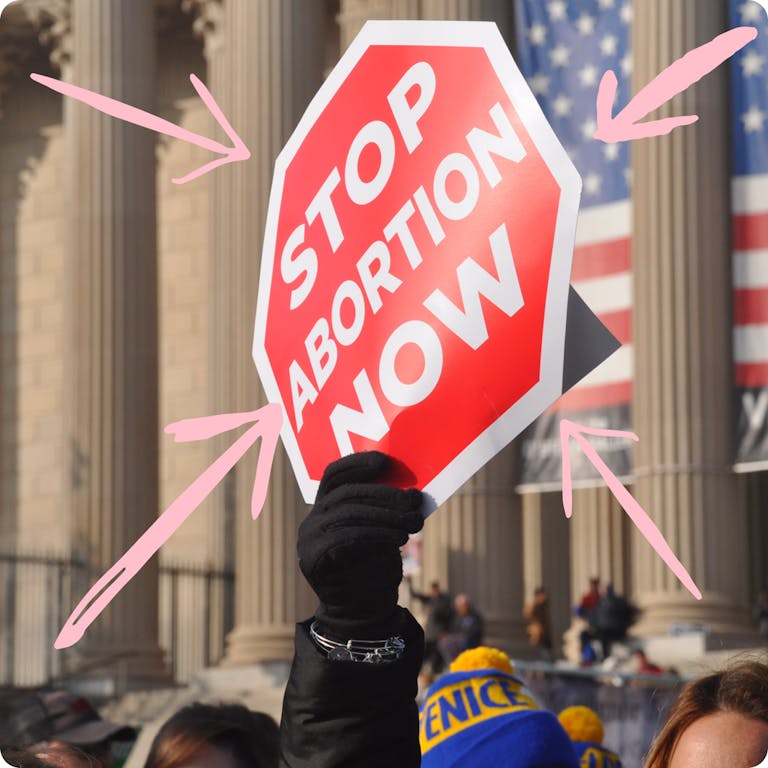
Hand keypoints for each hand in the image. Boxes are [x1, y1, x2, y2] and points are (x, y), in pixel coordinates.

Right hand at [297, 451, 423, 637]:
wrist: (363, 613)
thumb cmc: (375, 566)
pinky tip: (399, 539)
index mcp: (324, 508)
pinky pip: (346, 537)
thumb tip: (411, 490)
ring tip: (414, 523)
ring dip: (386, 515)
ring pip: (348, 513)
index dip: (358, 463)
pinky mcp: (314, 558)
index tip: (385, 461)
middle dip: (385, 494)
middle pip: (347, 493)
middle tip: (415, 501)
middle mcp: (312, 520)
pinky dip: (377, 534)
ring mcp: (309, 539)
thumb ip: (384, 508)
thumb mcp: (381, 530)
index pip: (334, 475)